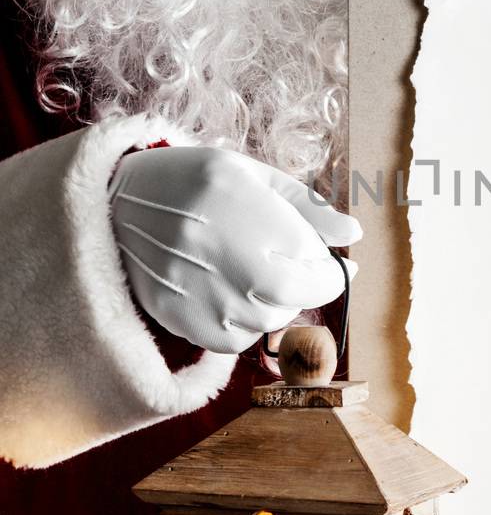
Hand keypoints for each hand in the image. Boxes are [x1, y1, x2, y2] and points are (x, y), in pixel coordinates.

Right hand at [108, 145, 360, 352]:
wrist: (112, 204)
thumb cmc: (189, 181)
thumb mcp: (251, 174)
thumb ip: (308, 208)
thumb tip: (354, 236)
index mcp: (263, 226)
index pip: (326, 273)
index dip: (327, 263)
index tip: (319, 253)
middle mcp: (242, 272)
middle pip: (301, 298)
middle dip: (299, 279)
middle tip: (271, 253)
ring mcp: (215, 305)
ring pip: (271, 321)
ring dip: (270, 299)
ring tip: (239, 266)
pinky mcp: (190, 327)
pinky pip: (238, 340)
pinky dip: (240, 319)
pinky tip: (221, 288)